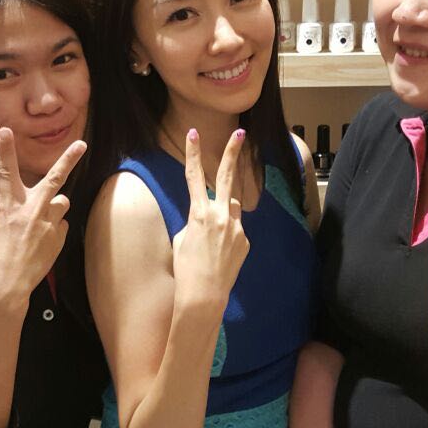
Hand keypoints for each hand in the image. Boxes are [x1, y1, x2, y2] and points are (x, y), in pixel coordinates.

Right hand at [0, 127, 85, 310]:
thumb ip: (18, 213)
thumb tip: (36, 208)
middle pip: (54, 178)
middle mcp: (30, 211)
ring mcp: (47, 224)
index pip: (7, 172)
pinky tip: (42, 245)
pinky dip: (54, 231)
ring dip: (55, 209)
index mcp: (8, 207)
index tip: (5, 130)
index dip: (6, 150)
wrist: (4, 287)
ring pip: (62, 203)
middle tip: (81, 144)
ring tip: (40, 227)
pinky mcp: (58, 238)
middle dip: (69, 159)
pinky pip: (61, 226)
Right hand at [171, 128, 250, 316]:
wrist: (204, 295)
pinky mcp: (245, 240)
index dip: (192, 153)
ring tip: (211, 239)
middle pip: (226, 177)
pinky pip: (236, 230)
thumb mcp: (182, 239)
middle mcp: (221, 215)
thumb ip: (197, 220)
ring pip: (232, 207)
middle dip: (232, 153)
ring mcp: (236, 227)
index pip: (194, 177)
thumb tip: (209, 216)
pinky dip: (228, 236)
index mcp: (199, 213)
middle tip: (239, 133)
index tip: (194, 133)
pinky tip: (219, 255)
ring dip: (224, 212)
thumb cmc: (186, 268)